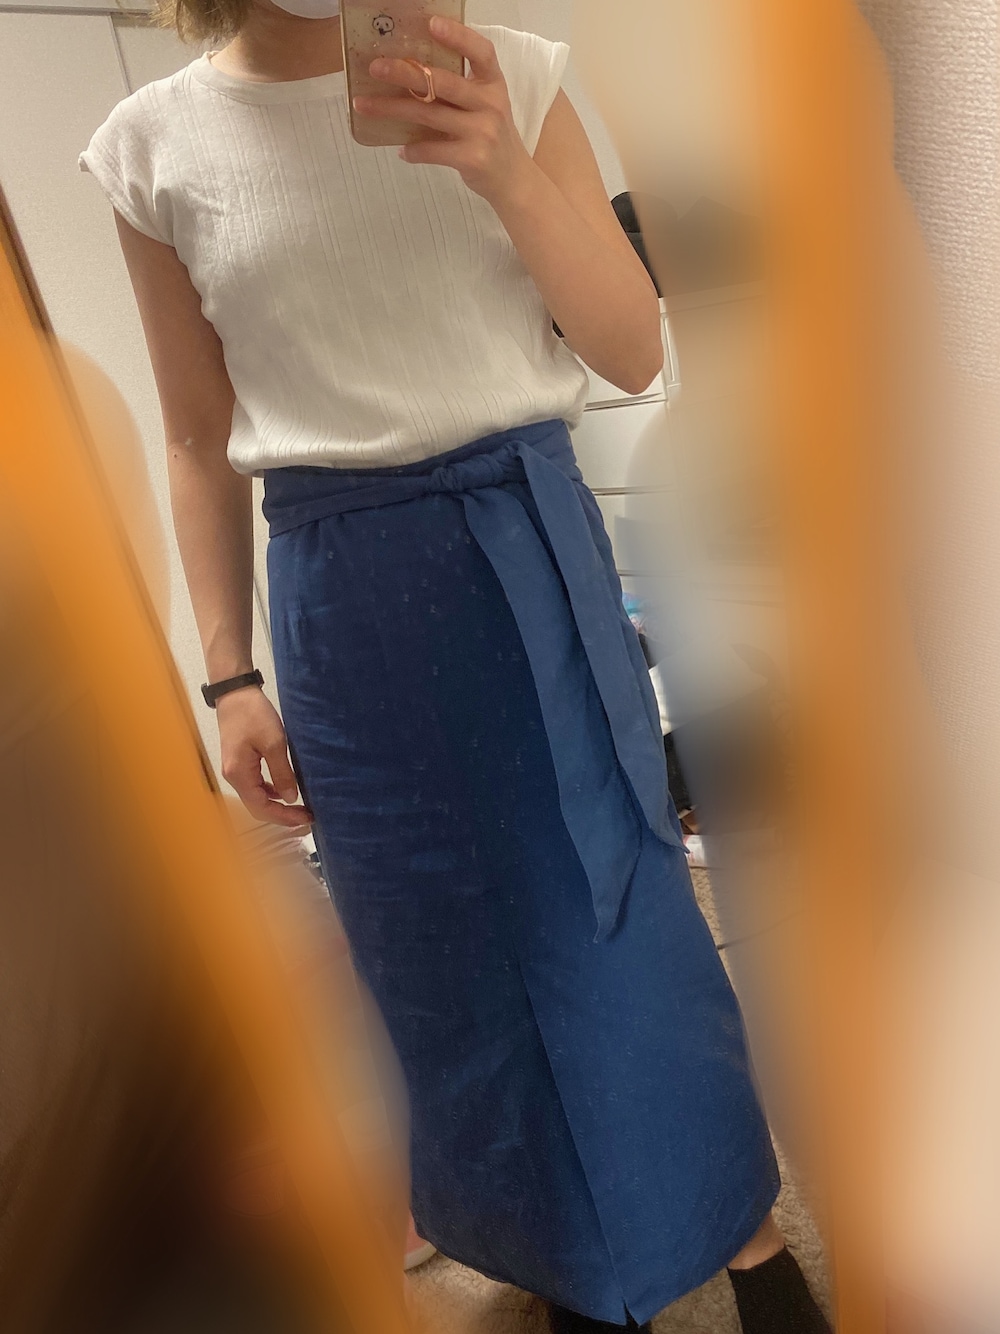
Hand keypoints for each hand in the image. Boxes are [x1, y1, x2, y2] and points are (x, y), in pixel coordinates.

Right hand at [217, 687, 312, 828]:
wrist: (235, 693)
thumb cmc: (254, 715)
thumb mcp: (274, 743)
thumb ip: (282, 773)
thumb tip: (291, 798)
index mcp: (239, 775)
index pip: (261, 808)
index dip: (284, 818)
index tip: (306, 820)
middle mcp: (233, 777)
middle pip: (257, 807)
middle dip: (282, 815)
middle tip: (306, 817)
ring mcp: (235, 770)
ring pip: (256, 797)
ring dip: (277, 805)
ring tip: (300, 807)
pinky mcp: (240, 763)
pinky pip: (255, 785)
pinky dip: (271, 792)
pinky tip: (285, 790)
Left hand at [356, 17, 534, 204]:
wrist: (513, 179)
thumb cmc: (491, 136)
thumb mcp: (486, 105)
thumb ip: (459, 89)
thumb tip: (409, 72)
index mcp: (493, 83)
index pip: (481, 52)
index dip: (458, 36)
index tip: (430, 24)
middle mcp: (490, 104)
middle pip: (443, 82)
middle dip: (405, 72)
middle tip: (375, 67)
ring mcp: (482, 132)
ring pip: (429, 115)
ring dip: (392, 109)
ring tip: (364, 105)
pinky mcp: (473, 158)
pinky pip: (433, 150)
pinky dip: (413, 150)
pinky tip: (401, 150)